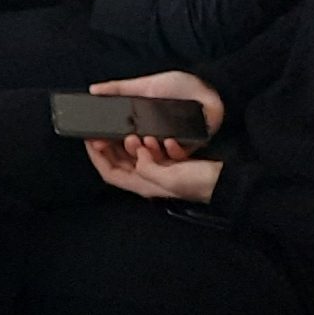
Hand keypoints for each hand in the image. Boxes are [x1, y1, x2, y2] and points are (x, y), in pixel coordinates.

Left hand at [85, 136, 223, 202]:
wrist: (224, 181)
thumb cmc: (199, 182)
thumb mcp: (170, 177)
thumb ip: (148, 167)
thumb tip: (137, 154)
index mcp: (144, 185)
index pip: (110, 173)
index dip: (96, 157)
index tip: (89, 140)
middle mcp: (147, 179)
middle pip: (119, 161)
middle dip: (111, 145)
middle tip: (105, 129)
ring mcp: (158, 170)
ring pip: (134, 153)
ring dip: (131, 141)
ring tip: (134, 131)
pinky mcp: (168, 162)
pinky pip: (151, 149)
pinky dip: (151, 140)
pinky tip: (157, 135)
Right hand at [87, 70, 224, 146]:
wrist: (207, 88)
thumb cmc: (177, 86)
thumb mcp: (144, 85)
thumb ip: (118, 88)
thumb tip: (93, 90)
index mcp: (140, 124)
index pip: (118, 139)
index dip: (105, 143)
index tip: (95, 141)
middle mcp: (153, 137)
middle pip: (134, 153)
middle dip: (124, 150)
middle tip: (121, 142)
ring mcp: (169, 144)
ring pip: (154, 158)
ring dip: (148, 151)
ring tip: (145, 140)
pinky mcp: (188, 148)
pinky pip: (178, 156)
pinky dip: (173, 150)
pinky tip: (169, 141)